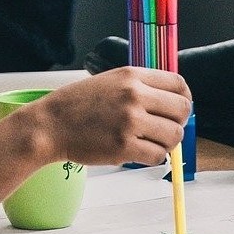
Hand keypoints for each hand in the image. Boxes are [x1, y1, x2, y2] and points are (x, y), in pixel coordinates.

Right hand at [19, 67, 192, 166]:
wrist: (50, 125)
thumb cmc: (76, 105)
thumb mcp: (109, 81)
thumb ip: (138, 87)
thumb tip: (171, 103)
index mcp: (131, 76)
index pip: (178, 84)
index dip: (183, 99)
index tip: (177, 109)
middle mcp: (133, 95)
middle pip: (182, 110)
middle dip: (177, 122)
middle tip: (163, 129)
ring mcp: (130, 121)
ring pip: (173, 135)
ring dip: (166, 142)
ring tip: (149, 142)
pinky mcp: (124, 146)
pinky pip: (158, 155)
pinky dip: (153, 157)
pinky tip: (138, 152)